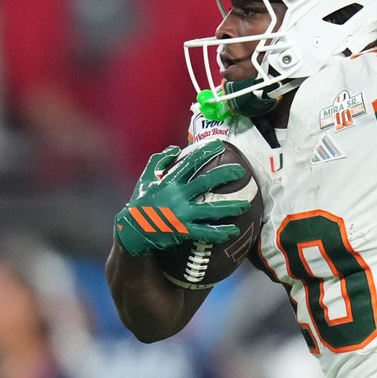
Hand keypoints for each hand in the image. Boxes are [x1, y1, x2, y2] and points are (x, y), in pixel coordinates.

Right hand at [115, 141, 251, 254]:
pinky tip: (233, 230)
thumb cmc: (140, 203)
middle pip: (205, 182)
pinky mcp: (183, 230)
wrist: (131, 229)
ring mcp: (181, 214)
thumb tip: (175, 149)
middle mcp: (177, 196)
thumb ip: (158, 161)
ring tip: (245, 204)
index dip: (206, 152)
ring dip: (230, 207)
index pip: (191, 162)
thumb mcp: (145, 178)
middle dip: (225, 175)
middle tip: (241, 172)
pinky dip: (220, 232)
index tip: (220, 145)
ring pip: (210, 209)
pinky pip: (205, 232)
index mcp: (169, 181)